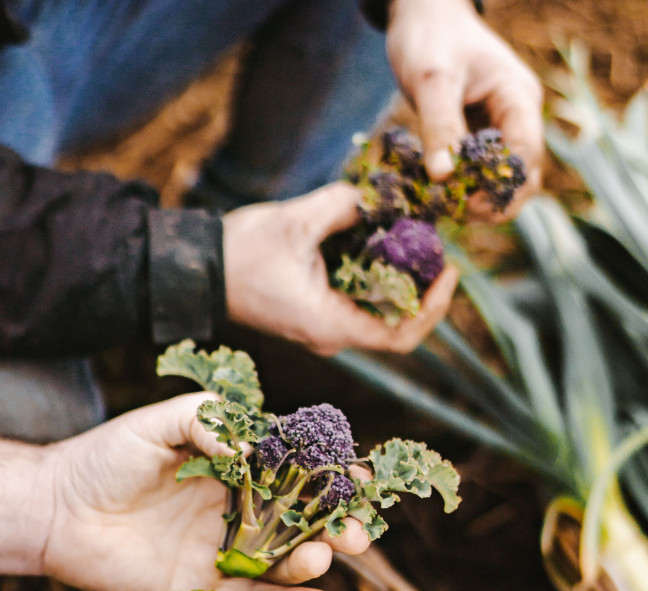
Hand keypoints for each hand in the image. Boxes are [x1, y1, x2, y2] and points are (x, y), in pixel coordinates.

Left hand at [40, 392, 369, 590]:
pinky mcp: (201, 588)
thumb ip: (206, 421)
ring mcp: (221, 551)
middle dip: (333, 528)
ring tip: (320, 559)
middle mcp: (234, 510)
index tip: (357, 481)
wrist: (57, 510)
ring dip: (312, 565)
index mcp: (231, 468)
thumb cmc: (106, 457)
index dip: (327, 478)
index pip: (292, 472)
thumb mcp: (158, 421)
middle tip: (356, 535)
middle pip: (299, 522)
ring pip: (282, 563)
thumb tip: (252, 449)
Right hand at [223, 182, 458, 355]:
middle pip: (396, 322)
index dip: (434, 307)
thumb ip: (344, 206)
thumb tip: (380, 196)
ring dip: (400, 277)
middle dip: (421, 283)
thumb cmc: (240, 253)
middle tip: (433, 241)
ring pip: (379, 310)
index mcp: (329, 325)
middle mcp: (330, 335)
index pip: (400, 335)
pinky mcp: (316, 311)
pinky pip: (359, 299)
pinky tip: (381, 241)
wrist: (198, 269)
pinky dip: (376, 274)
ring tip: (412, 236)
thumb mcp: (296, 222)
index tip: (449, 270)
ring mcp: (323, 326)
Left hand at [386, 0, 542, 218]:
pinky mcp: (481, 131)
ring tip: (445, 208)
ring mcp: (502, 124)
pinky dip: (465, 184)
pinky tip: (439, 193)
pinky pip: (481, 167)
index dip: (503, 188)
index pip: (526, 154)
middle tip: (454, 215)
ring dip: (480, 197)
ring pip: (503, 176)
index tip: (469, 207)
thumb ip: (439, 126)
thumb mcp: (431, 80)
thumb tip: (444, 178)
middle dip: (495, 201)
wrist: (424, 14)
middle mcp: (518, 114)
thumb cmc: (430, 38)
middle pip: (523, 174)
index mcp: (519, 98)